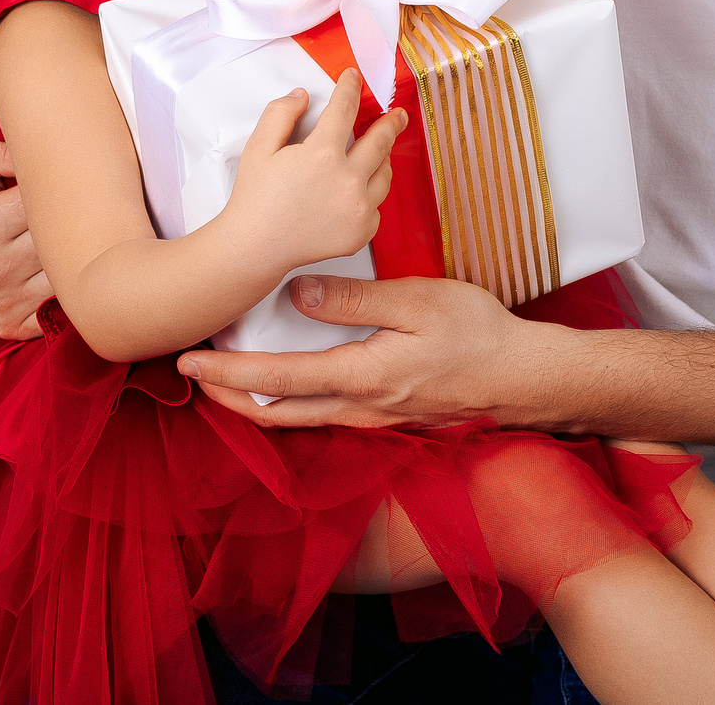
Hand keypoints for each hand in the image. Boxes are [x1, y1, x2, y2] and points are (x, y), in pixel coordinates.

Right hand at [0, 128, 49, 339]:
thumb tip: (39, 154)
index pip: (46, 205)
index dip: (56, 190)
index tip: (55, 183)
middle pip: (61, 242)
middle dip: (69, 221)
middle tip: (70, 206)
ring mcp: (4, 303)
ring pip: (66, 275)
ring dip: (71, 255)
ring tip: (60, 235)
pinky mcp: (12, 324)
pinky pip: (57, 307)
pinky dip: (63, 289)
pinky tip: (54, 269)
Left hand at [177, 273, 546, 429]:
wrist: (525, 378)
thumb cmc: (479, 335)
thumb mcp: (417, 302)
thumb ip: (354, 300)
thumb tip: (297, 295)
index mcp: (362, 379)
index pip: (277, 382)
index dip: (228, 373)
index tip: (190, 361)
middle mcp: (360, 409)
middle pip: (277, 414)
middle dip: (229, 396)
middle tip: (192, 374)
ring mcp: (373, 419)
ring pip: (299, 419)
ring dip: (256, 401)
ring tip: (226, 379)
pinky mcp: (386, 416)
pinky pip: (324, 415)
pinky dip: (291, 401)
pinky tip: (287, 383)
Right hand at [216, 72, 400, 279]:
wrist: (256, 247)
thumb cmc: (255, 198)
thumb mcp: (258, 147)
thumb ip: (280, 114)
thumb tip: (304, 96)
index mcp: (322, 155)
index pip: (344, 109)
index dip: (350, 87)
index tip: (353, 77)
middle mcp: (348, 181)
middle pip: (380, 141)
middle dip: (391, 122)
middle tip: (398, 114)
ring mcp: (358, 209)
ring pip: (385, 174)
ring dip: (382, 159)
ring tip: (377, 152)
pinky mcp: (361, 232)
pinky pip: (377, 205)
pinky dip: (370, 194)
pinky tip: (357, 191)